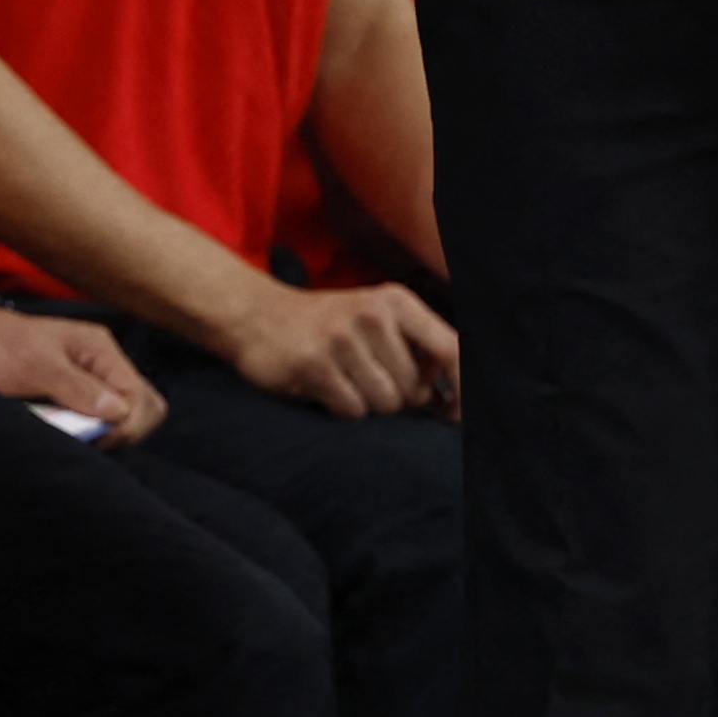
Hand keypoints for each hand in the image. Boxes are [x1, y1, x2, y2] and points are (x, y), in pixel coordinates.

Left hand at [0, 301, 164, 440]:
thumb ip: (76, 387)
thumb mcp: (34, 366)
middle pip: (144, 407)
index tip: (93, 438)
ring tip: (78, 438)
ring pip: (128, 416)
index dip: (123, 425)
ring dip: (109, 434)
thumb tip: (119, 412)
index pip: (139, 397)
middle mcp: (104, 363)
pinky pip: (103, 418)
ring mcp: (93, 378)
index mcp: (100, 350)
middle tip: (89, 441)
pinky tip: (72, 434)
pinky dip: (95, 431)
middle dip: (124, 432)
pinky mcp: (78, 393)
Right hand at [222, 277, 460, 419]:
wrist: (256, 315)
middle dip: (398, 398)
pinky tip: (325, 388)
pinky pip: (352, 411)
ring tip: (346, 382)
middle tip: (369, 381)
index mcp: (395, 301)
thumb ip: (415, 346)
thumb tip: (451, 396)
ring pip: (384, 403)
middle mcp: (372, 316)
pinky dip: (343, 408)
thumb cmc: (326, 324)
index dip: (461, 389)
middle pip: (413, 389)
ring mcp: (341, 340)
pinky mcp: (314, 366)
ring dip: (368, 404)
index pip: (450, 349)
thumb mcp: (375, 317)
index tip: (458, 414)